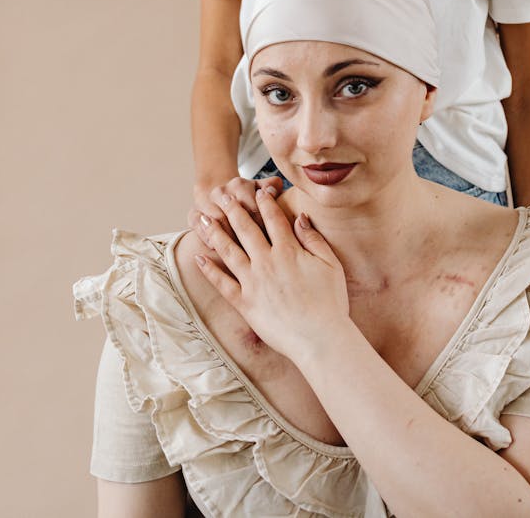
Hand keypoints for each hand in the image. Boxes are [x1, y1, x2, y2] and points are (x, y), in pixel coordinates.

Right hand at [190, 175, 282, 242]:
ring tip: (237, 254)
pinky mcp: (193, 215)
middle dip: (245, 234)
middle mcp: (221, 192)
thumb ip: (270, 188)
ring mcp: (205, 202)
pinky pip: (196, 224)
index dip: (264, 223)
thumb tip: (273, 190)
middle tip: (257, 251)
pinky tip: (214, 247)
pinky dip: (205, 235)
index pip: (253, 205)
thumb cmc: (246, 196)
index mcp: (240, 185)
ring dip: (225, 236)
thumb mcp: (260, 189)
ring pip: (215, 220)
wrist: (217, 193)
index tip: (273, 239)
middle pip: (233, 214)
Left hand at [194, 189, 349, 363]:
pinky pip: (222, 283)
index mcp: (289, 251)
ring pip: (229, 251)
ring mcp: (253, 283)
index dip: (264, 201)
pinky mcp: (245, 304)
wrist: (320, 339)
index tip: (258, 190)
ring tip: (204, 218)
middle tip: (222, 194)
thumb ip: (313, 239)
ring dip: (215, 232)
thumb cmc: (330, 303)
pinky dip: (209, 270)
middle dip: (233, 208)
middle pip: (245, 228)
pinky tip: (199, 257)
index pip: (273, 218)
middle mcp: (267, 262)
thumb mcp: (331, 264)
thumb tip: (300, 218)